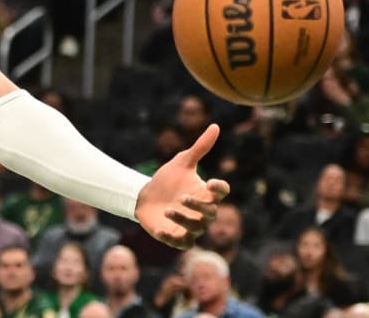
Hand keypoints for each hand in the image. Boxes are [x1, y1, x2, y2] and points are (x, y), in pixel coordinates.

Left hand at [134, 124, 229, 248]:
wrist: (145, 195)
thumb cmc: (167, 179)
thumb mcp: (182, 162)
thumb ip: (200, 147)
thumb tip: (216, 126)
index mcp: (207, 193)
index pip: (222, 192)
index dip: (220, 189)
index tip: (211, 182)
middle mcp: (203, 212)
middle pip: (211, 213)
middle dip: (198, 206)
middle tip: (182, 197)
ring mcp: (191, 226)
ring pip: (197, 229)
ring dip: (184, 220)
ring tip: (168, 209)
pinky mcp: (176, 237)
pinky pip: (181, 243)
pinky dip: (171, 238)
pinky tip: (159, 229)